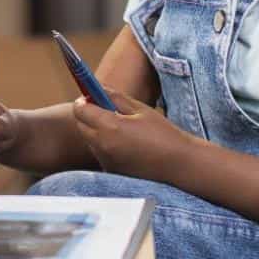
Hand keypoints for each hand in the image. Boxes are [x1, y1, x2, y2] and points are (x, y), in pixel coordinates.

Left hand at [70, 89, 190, 182]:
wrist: (178, 164)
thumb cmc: (162, 133)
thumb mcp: (140, 109)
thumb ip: (115, 97)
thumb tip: (97, 88)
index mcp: (110, 126)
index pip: (80, 110)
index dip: (84, 101)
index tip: (92, 96)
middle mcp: (103, 145)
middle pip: (80, 125)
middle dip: (87, 115)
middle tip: (105, 109)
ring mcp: (105, 160)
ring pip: (89, 139)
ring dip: (96, 130)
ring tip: (121, 128)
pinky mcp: (110, 170)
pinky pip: (99, 152)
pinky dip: (105, 145)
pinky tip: (126, 144)